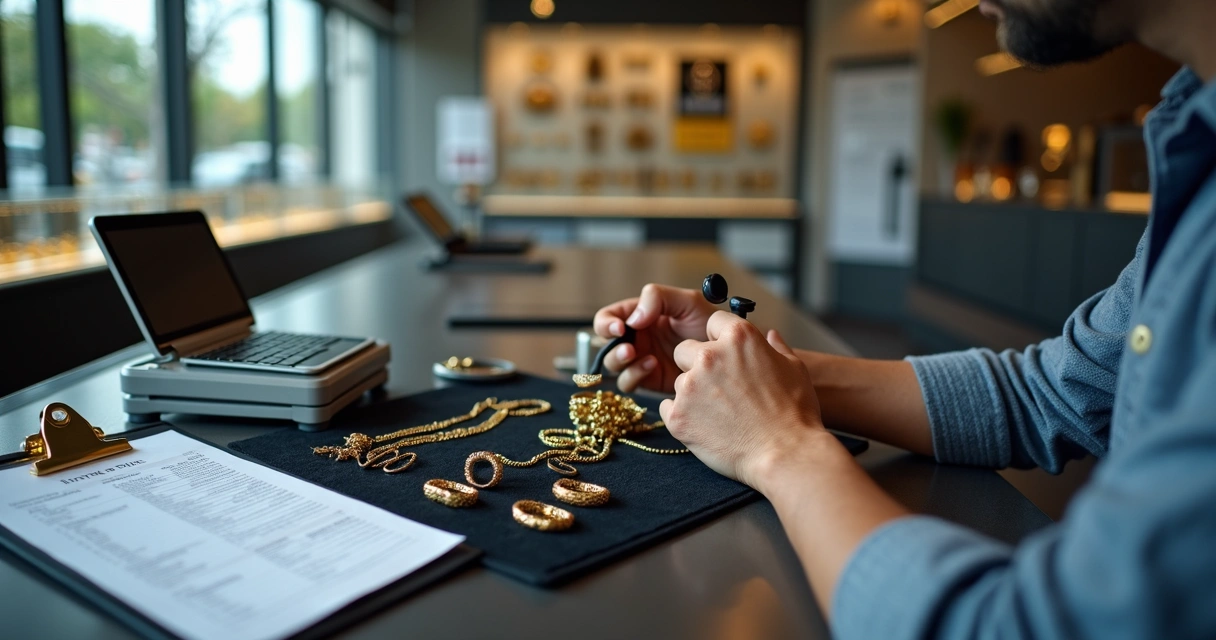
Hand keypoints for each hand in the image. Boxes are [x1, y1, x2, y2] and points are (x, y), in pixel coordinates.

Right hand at [593, 284, 717, 392]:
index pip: (609, 317)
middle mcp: (637, 337)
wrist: (726, 356)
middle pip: (605, 343)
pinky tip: (653, 365)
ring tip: (638, 355)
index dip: (606, 323)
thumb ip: (658, 298)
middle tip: (629, 348)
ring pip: (614, 365)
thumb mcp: (688, 302)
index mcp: (641, 315)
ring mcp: (641, 359)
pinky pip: (629, 381)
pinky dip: (634, 374)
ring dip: (620, 360)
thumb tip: (632, 319)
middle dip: (613, 346)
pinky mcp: (648, 379)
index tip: (619, 328)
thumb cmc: (710, 324)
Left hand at [659, 311, 828, 488]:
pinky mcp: (678, 416)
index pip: (713, 322)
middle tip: (720, 389)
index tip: (728, 357)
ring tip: (720, 414)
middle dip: (696, 364)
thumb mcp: (794, 369)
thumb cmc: (794, 413)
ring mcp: (689, 386)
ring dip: (692, 393)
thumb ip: (777, 347)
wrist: (785, 455)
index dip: (719, 339)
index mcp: (738, 338)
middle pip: (685, 349)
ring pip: (678, 381)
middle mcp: (709, 356)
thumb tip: (770, 335)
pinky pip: (668, 407)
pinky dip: (682, 416)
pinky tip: (706, 427)